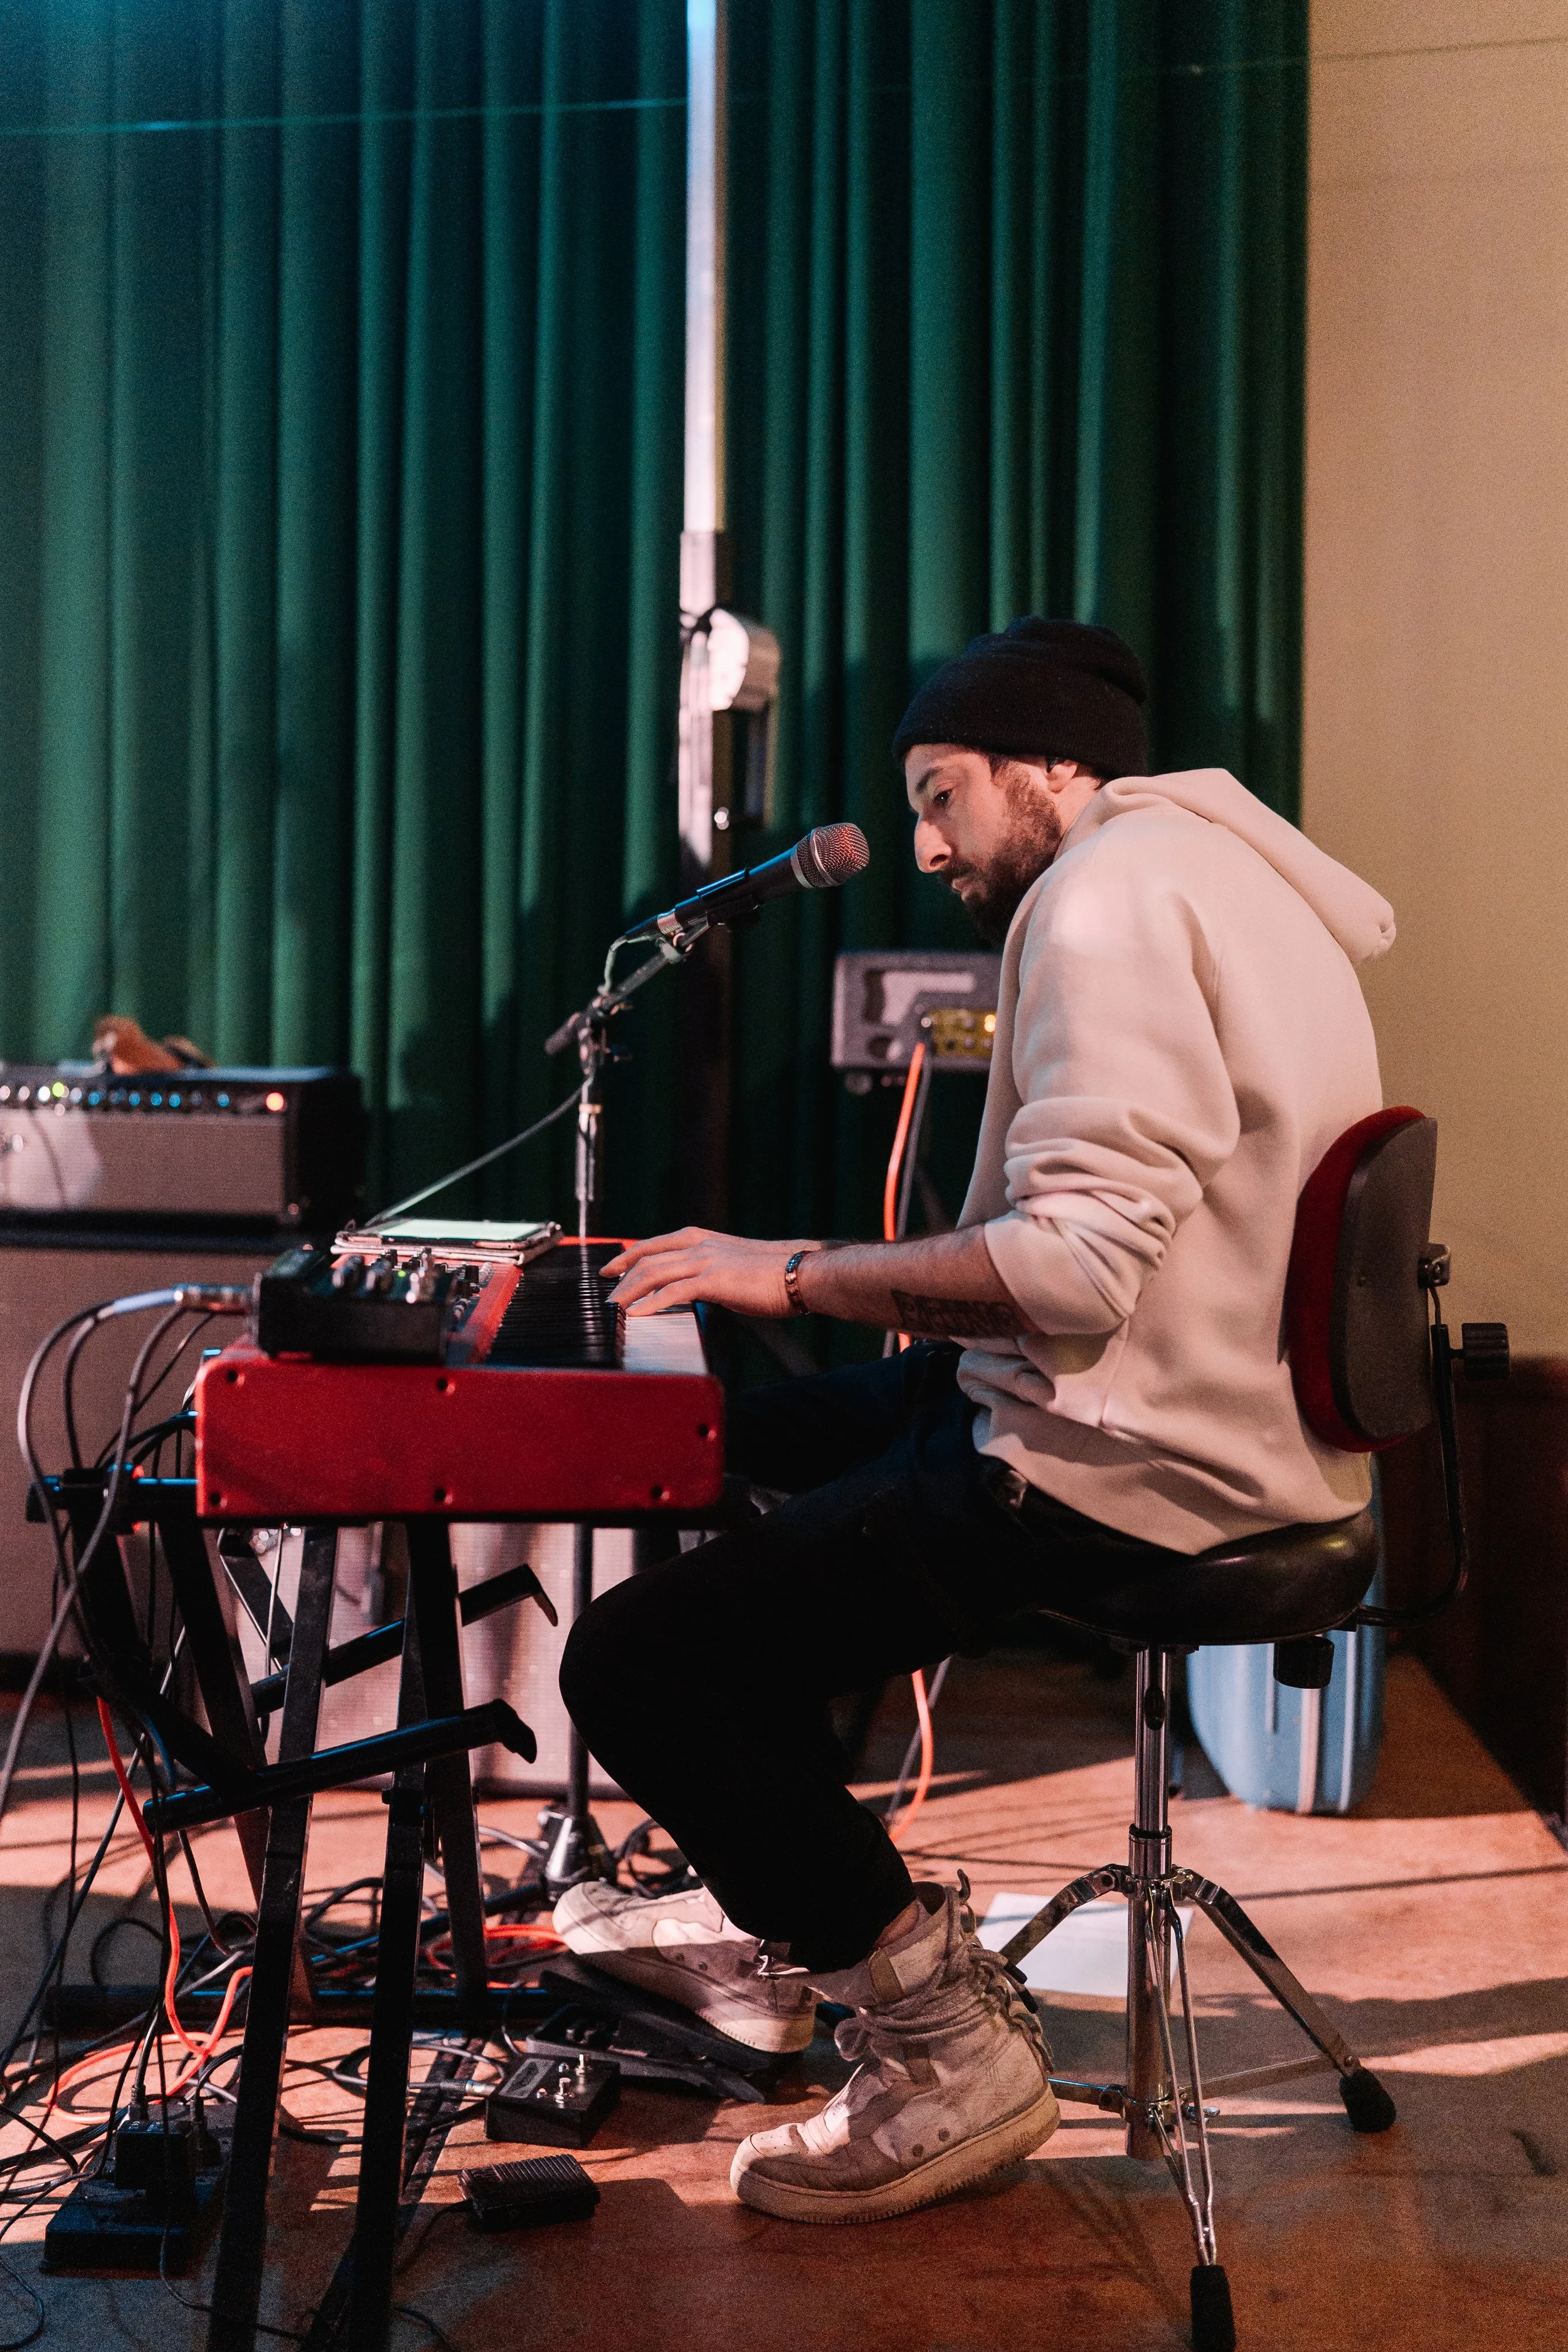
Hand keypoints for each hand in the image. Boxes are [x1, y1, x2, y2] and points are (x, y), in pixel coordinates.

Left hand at [603, 1228, 818, 1318]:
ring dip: (629, 1291)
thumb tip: (698, 1291)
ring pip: (654, 1272)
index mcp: (705, 1240)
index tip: (613, 1267)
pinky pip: (673, 1292)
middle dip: (621, 1275)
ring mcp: (706, 1261)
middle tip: (605, 1291)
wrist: (804, 1273)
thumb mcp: (735, 1269)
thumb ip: (711, 1276)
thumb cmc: (776, 1275)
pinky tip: (636, 1315)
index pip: (656, 1244)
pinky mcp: (714, 1281)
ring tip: (613, 1307)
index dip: (630, 1255)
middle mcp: (701, 1245)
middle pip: (648, 1257)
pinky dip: (650, 1303)